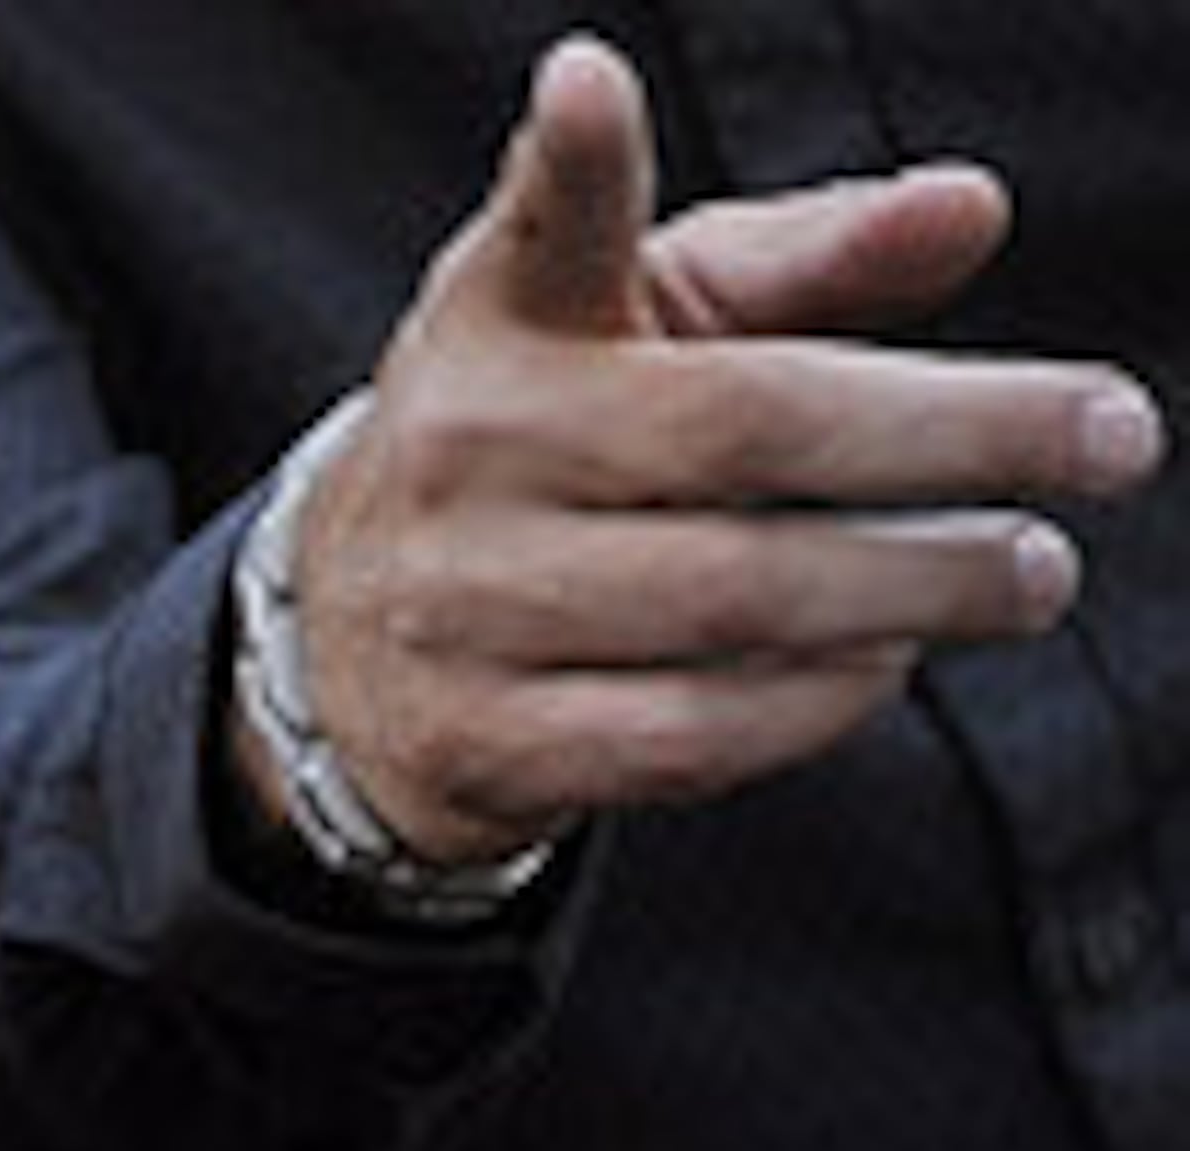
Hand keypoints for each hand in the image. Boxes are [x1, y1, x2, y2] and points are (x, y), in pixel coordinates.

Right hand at [249, 31, 1163, 871]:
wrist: (355, 646)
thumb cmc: (555, 444)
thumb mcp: (654, 322)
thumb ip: (811, 261)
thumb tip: (972, 210)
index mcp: (507, 318)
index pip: (541, 231)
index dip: (568, 160)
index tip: (584, 86)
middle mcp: (471, 453)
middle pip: (745, 432)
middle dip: (952, 440)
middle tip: (1111, 445)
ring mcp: (465, 610)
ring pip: (732, 601)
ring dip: (912, 588)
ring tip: (1029, 574)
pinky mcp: (483, 746)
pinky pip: (683, 737)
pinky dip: (812, 702)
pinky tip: (887, 661)